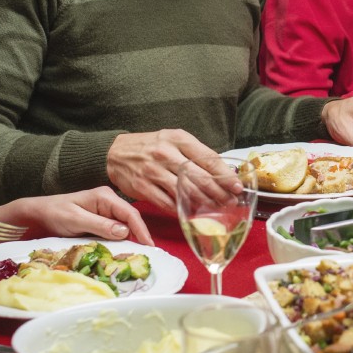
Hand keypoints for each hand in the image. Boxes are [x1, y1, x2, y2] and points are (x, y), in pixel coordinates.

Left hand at [0, 188, 151, 244]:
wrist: (36, 215)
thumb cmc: (53, 213)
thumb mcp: (75, 219)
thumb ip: (100, 224)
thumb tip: (125, 232)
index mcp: (105, 197)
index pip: (130, 214)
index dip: (142, 230)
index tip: (149, 246)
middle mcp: (108, 203)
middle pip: (130, 220)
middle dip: (139, 236)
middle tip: (147, 255)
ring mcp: (104, 213)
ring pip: (124, 228)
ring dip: (131, 241)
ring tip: (138, 256)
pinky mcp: (99, 223)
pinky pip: (114, 232)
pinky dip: (119, 242)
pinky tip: (123, 252)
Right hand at [105, 130, 232, 212]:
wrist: (115, 153)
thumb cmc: (151, 147)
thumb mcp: (173, 140)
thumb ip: (195, 153)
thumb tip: (222, 172)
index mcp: (178, 139)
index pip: (208, 158)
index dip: (225, 175)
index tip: (237, 186)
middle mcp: (166, 153)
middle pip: (199, 177)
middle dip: (219, 192)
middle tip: (230, 201)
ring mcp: (153, 171)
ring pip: (185, 192)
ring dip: (204, 203)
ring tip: (216, 209)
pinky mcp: (143, 187)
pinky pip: (167, 203)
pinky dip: (182, 210)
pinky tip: (193, 213)